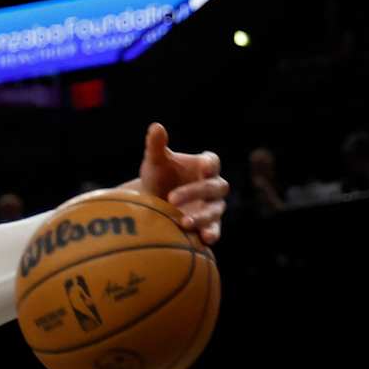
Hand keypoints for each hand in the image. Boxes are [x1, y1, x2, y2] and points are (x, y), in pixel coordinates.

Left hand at [122, 122, 228, 245]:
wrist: (152, 204)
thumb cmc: (158, 178)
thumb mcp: (154, 163)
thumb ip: (156, 146)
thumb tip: (155, 126)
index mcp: (204, 166)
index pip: (212, 162)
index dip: (208, 164)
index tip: (202, 167)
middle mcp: (213, 186)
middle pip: (215, 187)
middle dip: (196, 192)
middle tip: (172, 198)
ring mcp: (212, 207)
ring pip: (215, 211)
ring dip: (203, 217)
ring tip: (184, 223)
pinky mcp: (209, 226)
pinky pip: (215, 230)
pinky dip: (210, 235)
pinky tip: (204, 241)